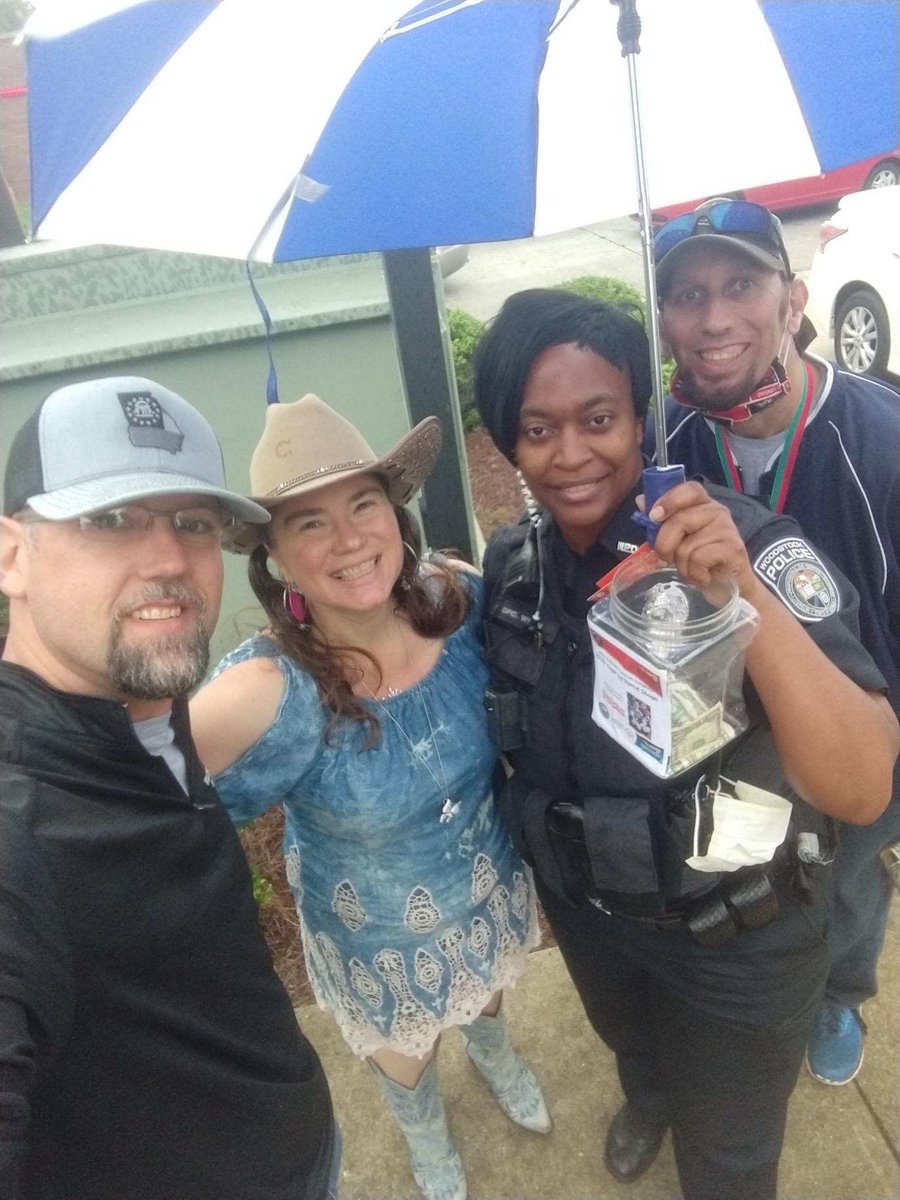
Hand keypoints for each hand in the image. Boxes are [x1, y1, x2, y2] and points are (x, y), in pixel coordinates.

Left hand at [636, 482, 758, 598]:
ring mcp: (727, 528)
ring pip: (687, 546)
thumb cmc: (700, 561)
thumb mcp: (677, 540)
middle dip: (665, 545)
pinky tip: (704, 576)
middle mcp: (717, 511)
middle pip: (680, 520)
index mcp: (702, 505)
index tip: (653, 516)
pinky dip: (695, 574)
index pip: (689, 489)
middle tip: (668, 559)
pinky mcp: (733, 547)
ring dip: (682, 565)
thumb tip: (641, 500)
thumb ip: (661, 521)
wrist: (728, 586)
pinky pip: (698, 559)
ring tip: (692, 569)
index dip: (669, 500)